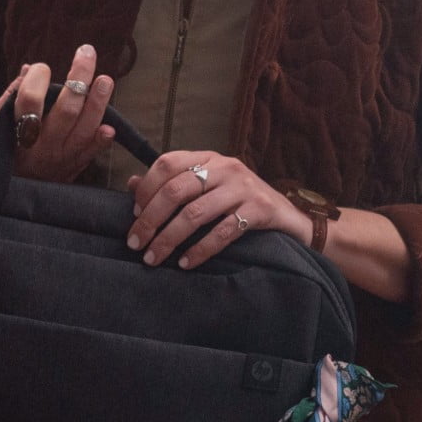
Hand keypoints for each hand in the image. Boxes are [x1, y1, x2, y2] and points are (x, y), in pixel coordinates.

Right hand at [0, 44, 115, 182]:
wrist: (2, 201)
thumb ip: (7, 100)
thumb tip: (27, 70)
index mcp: (17, 133)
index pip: (30, 100)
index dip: (38, 77)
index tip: (41, 68)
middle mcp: (41, 147)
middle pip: (67, 109)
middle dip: (80, 77)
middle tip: (86, 53)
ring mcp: (60, 159)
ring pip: (84, 129)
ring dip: (98, 103)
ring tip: (106, 79)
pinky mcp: (72, 170)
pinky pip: (90, 155)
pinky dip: (101, 141)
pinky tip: (110, 127)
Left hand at [126, 151, 309, 269]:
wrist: (289, 217)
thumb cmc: (241, 203)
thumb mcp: (208, 187)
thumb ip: (173, 184)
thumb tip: (131, 184)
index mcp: (208, 158)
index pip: (167, 163)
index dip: (146, 188)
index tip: (133, 215)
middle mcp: (225, 167)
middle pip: (176, 190)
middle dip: (150, 219)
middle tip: (135, 244)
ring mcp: (243, 188)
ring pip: (195, 213)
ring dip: (169, 238)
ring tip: (154, 257)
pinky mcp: (259, 210)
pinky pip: (223, 232)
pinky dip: (201, 250)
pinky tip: (186, 263)